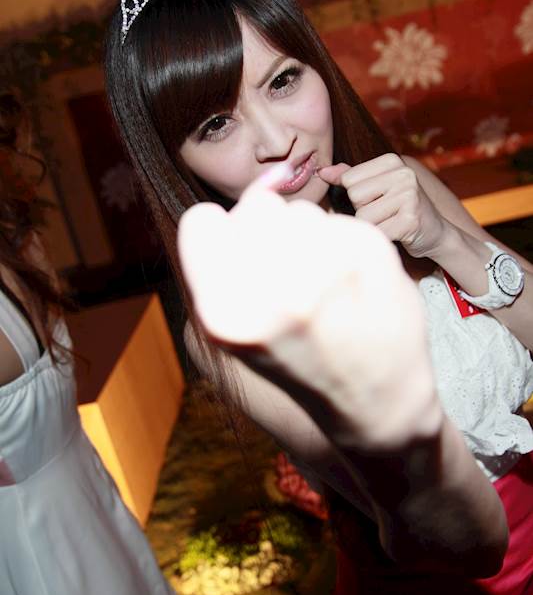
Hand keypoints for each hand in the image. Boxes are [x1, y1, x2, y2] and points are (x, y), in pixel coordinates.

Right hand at [177, 168, 441, 452]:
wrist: (374, 398)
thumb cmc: (298, 362)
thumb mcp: (236, 331)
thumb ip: (222, 268)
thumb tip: (249, 196)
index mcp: (225, 312)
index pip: (200, 221)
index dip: (221, 234)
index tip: (240, 255)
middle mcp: (275, 288)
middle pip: (256, 206)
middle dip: (270, 232)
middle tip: (290, 276)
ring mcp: (328, 268)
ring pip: (302, 210)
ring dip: (309, 237)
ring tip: (324, 286)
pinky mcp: (371, 252)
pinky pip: (340, 220)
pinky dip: (345, 243)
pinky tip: (352, 282)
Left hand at [319, 153, 445, 258]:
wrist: (434, 233)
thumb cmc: (399, 210)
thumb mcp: (377, 187)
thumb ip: (350, 177)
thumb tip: (322, 171)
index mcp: (392, 161)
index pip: (349, 179)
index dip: (357, 196)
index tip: (378, 199)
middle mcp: (403, 173)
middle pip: (355, 196)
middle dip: (364, 210)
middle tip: (386, 212)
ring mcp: (409, 195)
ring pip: (363, 216)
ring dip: (373, 225)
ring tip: (391, 222)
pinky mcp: (411, 219)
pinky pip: (377, 231)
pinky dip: (382, 237)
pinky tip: (398, 233)